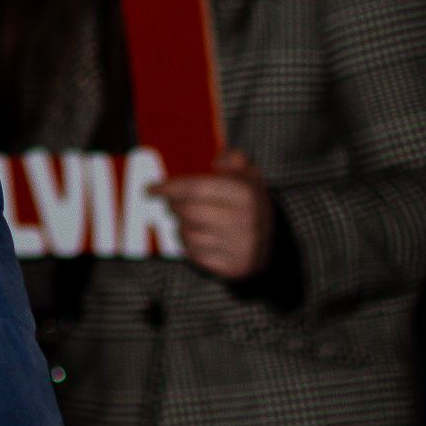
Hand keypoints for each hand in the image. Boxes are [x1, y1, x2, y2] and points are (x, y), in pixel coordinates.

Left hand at [158, 150, 274, 281]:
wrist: (275, 243)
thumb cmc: (251, 204)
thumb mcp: (250, 175)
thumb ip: (234, 159)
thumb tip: (215, 162)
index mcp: (246, 194)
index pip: (197, 188)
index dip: (169, 187)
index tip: (150, 188)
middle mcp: (244, 221)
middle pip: (188, 211)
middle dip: (173, 205)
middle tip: (171, 202)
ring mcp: (239, 247)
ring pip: (187, 234)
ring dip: (180, 225)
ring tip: (187, 219)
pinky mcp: (232, 267)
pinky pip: (194, 255)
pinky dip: (188, 245)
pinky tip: (195, 236)